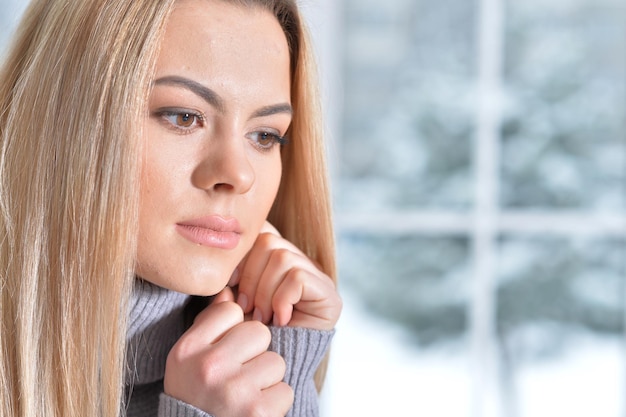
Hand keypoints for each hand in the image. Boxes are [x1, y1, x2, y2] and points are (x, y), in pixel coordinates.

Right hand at [164, 287, 293, 416]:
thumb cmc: (193, 396)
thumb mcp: (187, 359)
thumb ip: (209, 325)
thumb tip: (229, 291)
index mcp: (188, 349)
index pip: (230, 310)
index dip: (234, 329)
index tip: (227, 350)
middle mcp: (209, 366)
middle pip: (259, 332)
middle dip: (256, 352)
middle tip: (239, 374)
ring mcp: (234, 389)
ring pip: (276, 361)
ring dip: (267, 379)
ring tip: (246, 394)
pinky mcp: (257, 411)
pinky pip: (285, 390)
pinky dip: (274, 402)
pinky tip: (254, 409)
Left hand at [230, 221, 341, 330]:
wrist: (275, 370)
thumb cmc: (252, 338)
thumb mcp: (232, 306)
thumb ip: (227, 285)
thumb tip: (226, 269)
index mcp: (277, 259)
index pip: (260, 231)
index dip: (242, 255)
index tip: (231, 284)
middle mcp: (300, 262)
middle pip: (268, 241)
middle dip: (251, 276)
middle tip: (248, 308)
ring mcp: (317, 277)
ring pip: (282, 258)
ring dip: (265, 291)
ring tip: (263, 318)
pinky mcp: (329, 294)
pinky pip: (297, 278)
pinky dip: (281, 300)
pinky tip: (281, 320)